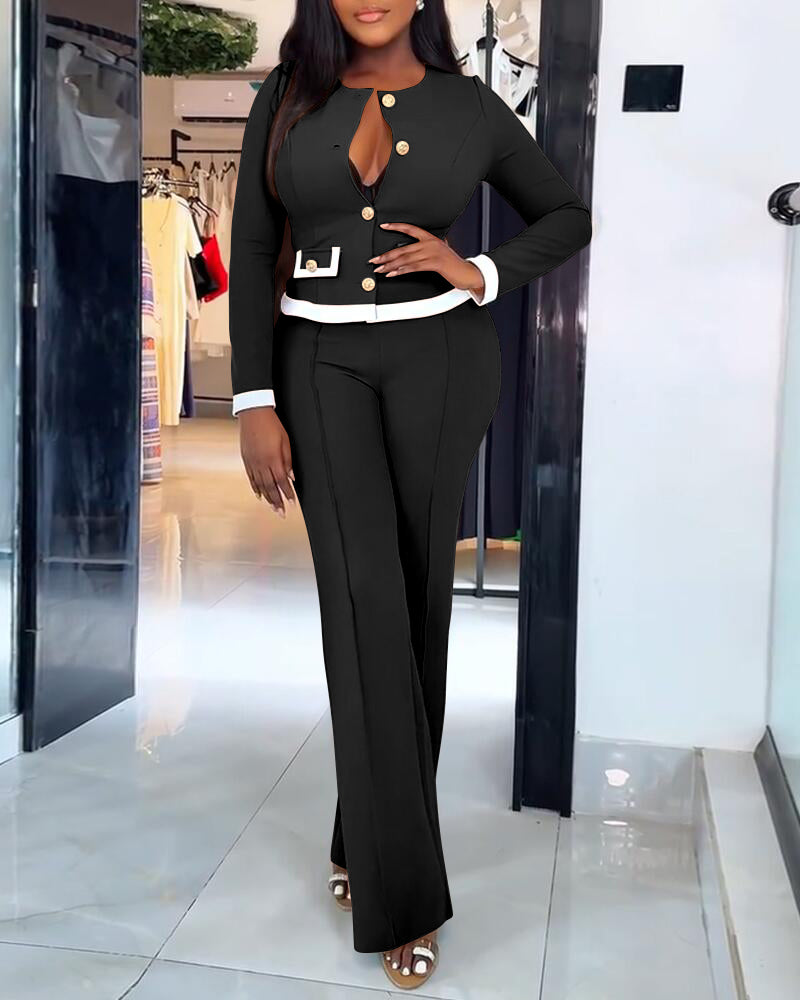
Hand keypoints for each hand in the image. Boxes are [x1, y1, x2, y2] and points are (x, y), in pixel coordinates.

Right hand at [238, 407, 295, 516]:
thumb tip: (291, 476)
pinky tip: (259, 495)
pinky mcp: (246, 459)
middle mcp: (262, 463)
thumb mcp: (285, 441)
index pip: (282, 481)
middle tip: (281, 513)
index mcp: (273, 459)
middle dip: (277, 501)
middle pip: (270, 487)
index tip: (292, 502)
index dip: (288, 493)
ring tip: (273, 508)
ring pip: (260, 485)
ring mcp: (252, 462)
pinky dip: (255, 488)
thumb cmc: (271, 425)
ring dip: (267, 498)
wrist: (253, 414)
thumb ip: (288, 460)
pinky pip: (251, 478)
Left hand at [369, 222, 484, 298]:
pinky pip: (414, 267)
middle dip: (386, 256)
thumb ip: (429, 250)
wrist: (467, 273)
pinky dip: (401, 270)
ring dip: (390, 265)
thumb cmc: (454, 265)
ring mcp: (432, 253)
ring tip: (380, 269)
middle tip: (375, 260)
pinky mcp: (434, 263)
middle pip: (403, 248)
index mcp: (431, 238)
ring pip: (406, 259)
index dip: (396, 226)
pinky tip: (393, 272)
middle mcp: (430, 243)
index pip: (410, 229)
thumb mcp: (441, 252)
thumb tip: (415, 254)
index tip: (384, 226)